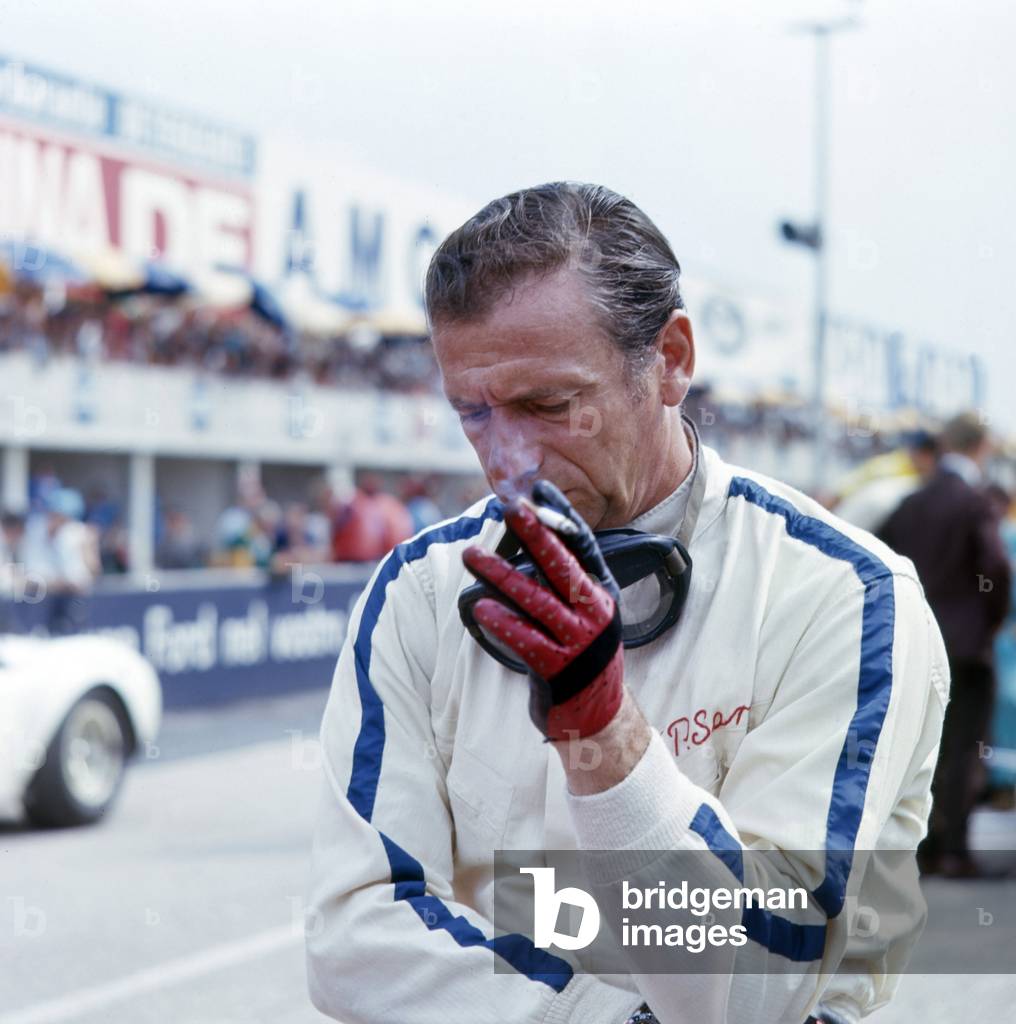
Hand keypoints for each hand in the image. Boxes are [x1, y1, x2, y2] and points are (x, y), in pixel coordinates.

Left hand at [461, 480, 623, 741]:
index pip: (582, 545)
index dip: (560, 517)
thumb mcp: (583, 611)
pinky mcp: (559, 669)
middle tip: (510, 507)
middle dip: (535, 534)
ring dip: (500, 575)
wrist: (598, 714)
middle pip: (561, 566)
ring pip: (536, 600)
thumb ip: (562, 579)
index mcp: (601, 591)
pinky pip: (526, 639)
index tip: (538, 488)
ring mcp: (579, 642)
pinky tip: (480, 607)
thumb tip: (531, 537)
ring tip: (471, 556)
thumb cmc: (581, 653)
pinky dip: (503, 622)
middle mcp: (595, 612)